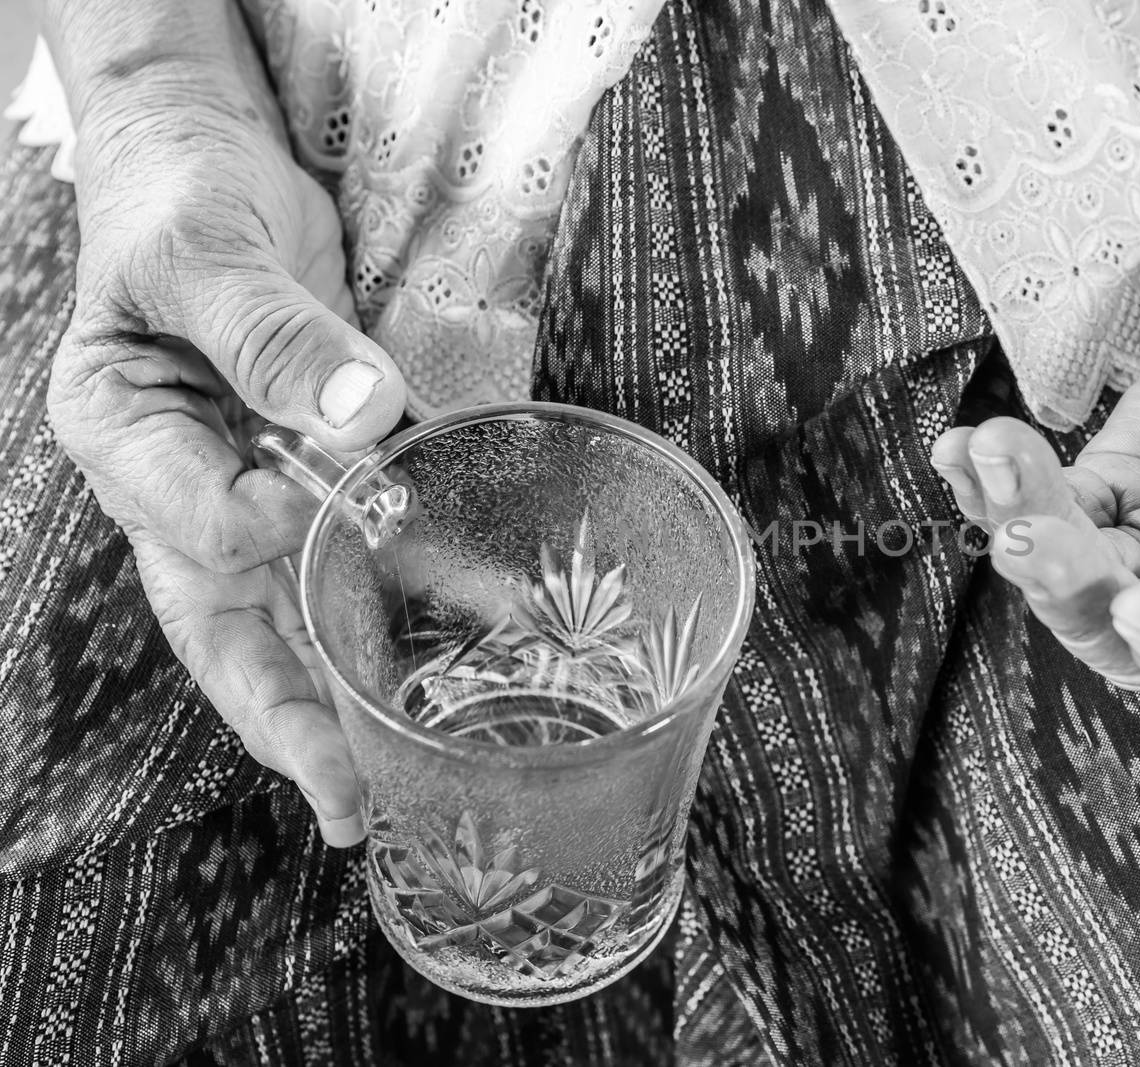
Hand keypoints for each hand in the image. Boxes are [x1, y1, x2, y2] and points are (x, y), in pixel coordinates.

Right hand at [48, 94, 406, 842]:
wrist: (214, 166)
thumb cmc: (182, 196)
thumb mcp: (210, 249)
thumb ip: (270, 328)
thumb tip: (356, 411)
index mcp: (125, 438)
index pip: (200, 528)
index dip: (275, 530)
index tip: (335, 497)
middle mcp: (183, 486)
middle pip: (228, 628)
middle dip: (287, 720)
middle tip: (347, 803)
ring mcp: (249, 489)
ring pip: (293, 617)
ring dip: (351, 692)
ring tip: (408, 772)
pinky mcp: (314, 474)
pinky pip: (359, 551)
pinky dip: (414, 596)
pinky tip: (473, 629)